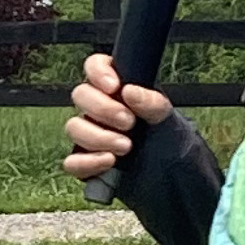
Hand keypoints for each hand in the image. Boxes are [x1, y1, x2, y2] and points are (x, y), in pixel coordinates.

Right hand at [63, 51, 175, 182]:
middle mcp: (98, 109)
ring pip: (73, 127)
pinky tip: (109, 162)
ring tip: (126, 147)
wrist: (172, 177)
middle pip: (80, 95)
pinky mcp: (85, 163)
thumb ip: (152, 102)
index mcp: (117, 90)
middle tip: (129, 122)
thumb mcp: (167, 118)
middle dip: (103, 109)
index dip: (98, 73)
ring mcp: (89, 136)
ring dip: (98, 137)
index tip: (114, 86)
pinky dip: (88, 162)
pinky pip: (72, 161)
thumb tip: (129, 91)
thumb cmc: (168, 140)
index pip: (95, 67)